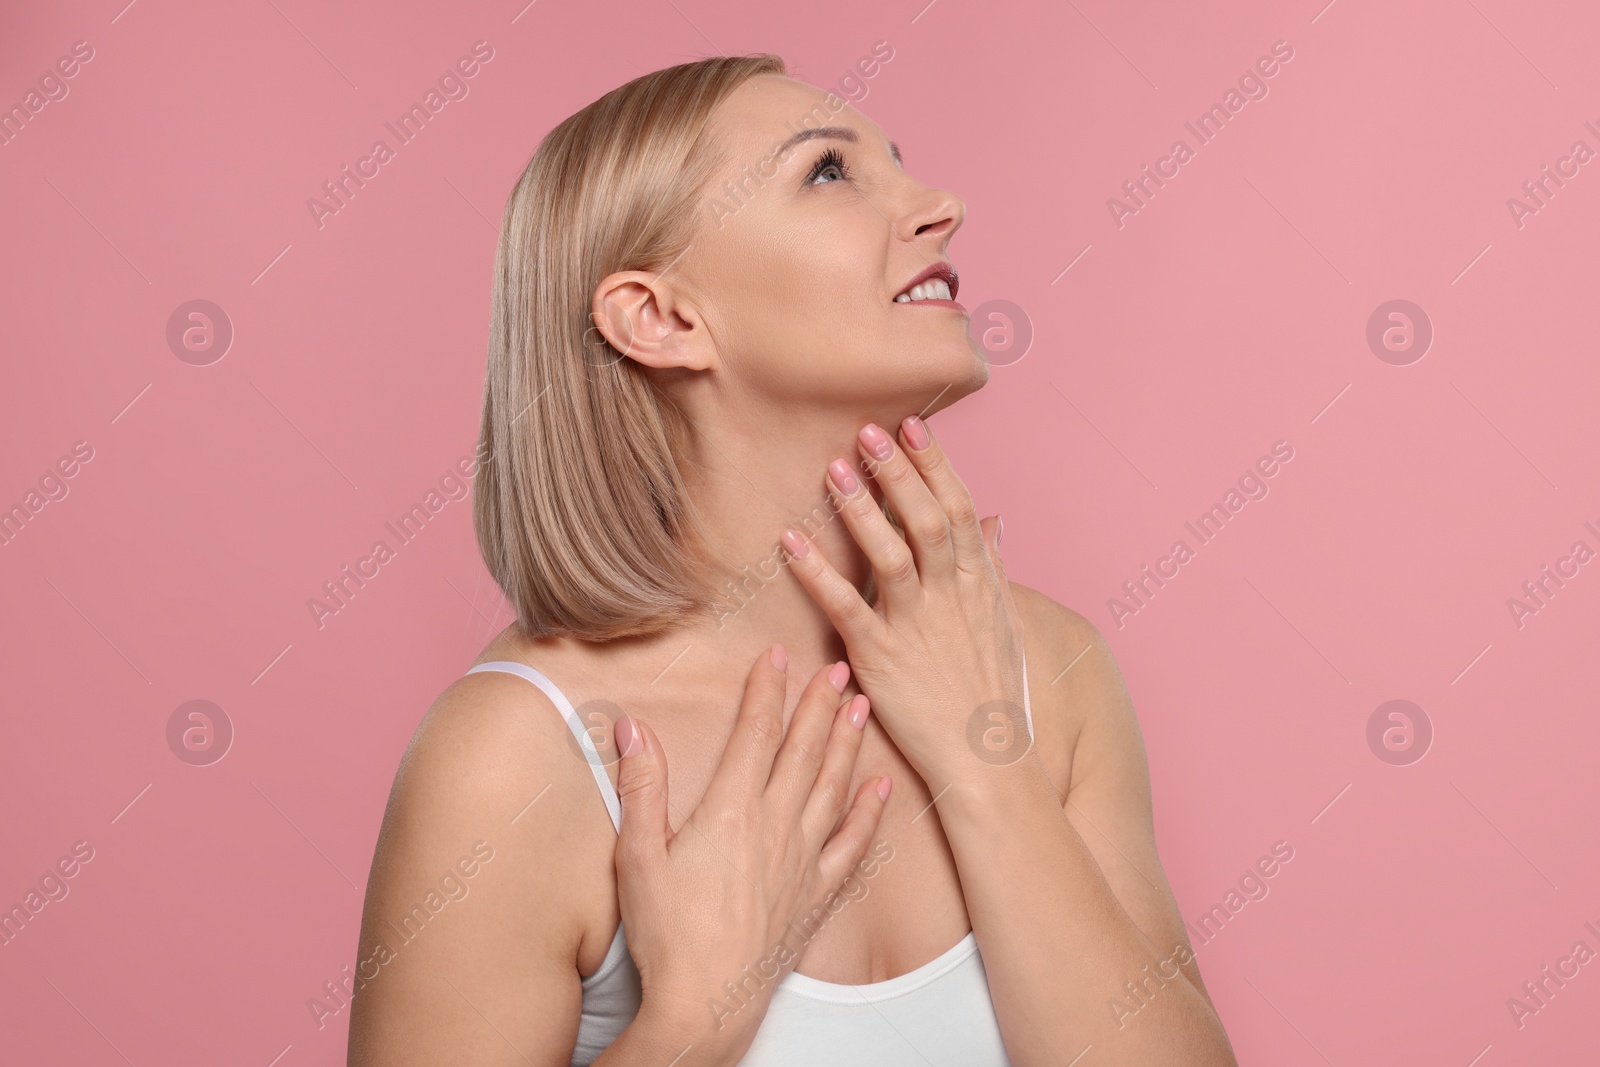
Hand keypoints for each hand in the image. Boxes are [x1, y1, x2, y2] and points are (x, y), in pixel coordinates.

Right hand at [610, 647, 889, 1050]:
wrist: (705, 1002)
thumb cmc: (666, 933)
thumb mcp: (637, 855)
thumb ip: (641, 786)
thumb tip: (632, 727)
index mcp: (731, 810)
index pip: (755, 732)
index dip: (766, 689)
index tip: (775, 655)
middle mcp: (775, 825)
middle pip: (804, 749)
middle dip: (820, 703)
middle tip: (837, 666)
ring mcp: (803, 859)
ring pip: (834, 785)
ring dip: (848, 742)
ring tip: (861, 706)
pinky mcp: (817, 893)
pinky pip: (853, 843)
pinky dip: (870, 810)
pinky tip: (882, 785)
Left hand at [778, 416, 1027, 788]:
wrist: (988, 757)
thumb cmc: (993, 691)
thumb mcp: (1005, 621)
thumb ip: (995, 566)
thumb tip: (997, 520)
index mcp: (981, 584)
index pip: (960, 508)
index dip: (935, 464)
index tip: (912, 424)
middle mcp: (952, 597)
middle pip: (927, 520)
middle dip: (898, 472)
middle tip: (867, 430)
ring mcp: (917, 626)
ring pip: (890, 556)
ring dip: (861, 510)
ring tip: (834, 468)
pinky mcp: (881, 657)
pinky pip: (845, 607)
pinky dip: (816, 573)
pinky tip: (790, 542)